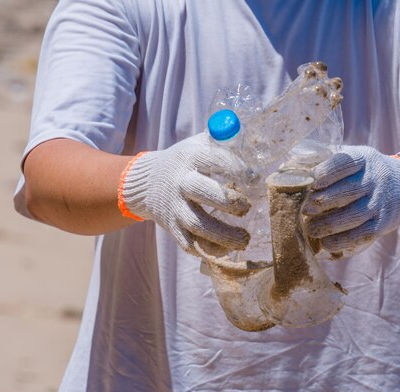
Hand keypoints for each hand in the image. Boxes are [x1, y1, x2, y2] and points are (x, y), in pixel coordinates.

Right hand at [119, 133, 250, 254]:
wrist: (145, 183)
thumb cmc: (184, 162)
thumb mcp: (197, 144)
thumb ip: (222, 140)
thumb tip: (249, 135)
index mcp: (189, 157)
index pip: (214, 159)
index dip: (236, 167)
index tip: (254, 178)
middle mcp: (180, 182)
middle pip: (203, 192)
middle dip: (229, 202)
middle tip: (247, 208)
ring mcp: (174, 207)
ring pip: (198, 225)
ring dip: (224, 235)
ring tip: (245, 239)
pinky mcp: (172, 228)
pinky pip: (190, 244)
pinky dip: (209, 250)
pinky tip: (226, 250)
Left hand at [303, 145, 399, 255]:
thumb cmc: (364, 172)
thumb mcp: (352, 158)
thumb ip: (326, 160)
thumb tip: (290, 165)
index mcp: (364, 158)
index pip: (344, 163)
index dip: (326, 173)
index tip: (311, 182)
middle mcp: (375, 178)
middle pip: (348, 191)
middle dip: (324, 201)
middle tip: (305, 209)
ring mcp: (381, 202)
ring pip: (355, 215)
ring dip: (330, 225)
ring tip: (311, 229)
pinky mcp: (384, 222)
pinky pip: (363, 234)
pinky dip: (344, 241)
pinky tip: (327, 244)